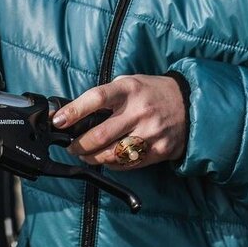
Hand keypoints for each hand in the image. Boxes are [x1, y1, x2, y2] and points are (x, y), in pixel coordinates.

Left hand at [53, 74, 186, 170]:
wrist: (189, 103)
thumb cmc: (151, 91)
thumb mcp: (129, 82)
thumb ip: (107, 95)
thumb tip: (77, 112)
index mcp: (128, 89)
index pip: (96, 98)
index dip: (74, 111)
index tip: (58, 121)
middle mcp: (139, 111)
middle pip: (101, 134)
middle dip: (80, 144)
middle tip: (70, 146)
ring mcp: (150, 132)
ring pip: (114, 154)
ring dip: (93, 157)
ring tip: (85, 155)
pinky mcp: (159, 150)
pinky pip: (130, 164)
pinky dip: (113, 164)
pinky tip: (107, 159)